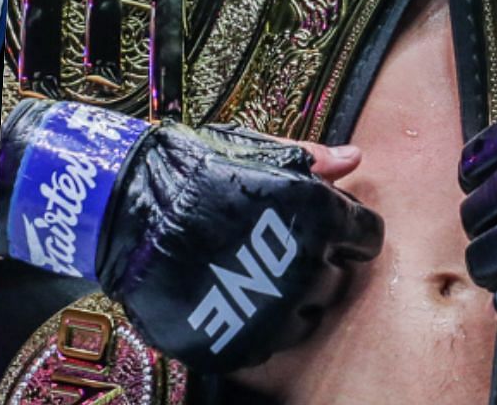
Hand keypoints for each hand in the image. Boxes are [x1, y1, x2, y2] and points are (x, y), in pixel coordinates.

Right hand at [2, 100, 382, 370]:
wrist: (129, 208)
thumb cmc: (196, 171)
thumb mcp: (258, 152)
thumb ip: (312, 160)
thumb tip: (354, 157)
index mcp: (319, 220)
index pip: (366, 237)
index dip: (350, 230)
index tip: (331, 228)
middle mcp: (304, 271)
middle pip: (338, 281)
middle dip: (319, 264)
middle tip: (282, 249)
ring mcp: (269, 313)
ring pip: (305, 320)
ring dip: (290, 300)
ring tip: (255, 277)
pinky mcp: (236, 342)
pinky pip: (264, 345)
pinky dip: (253, 326)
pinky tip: (232, 299)